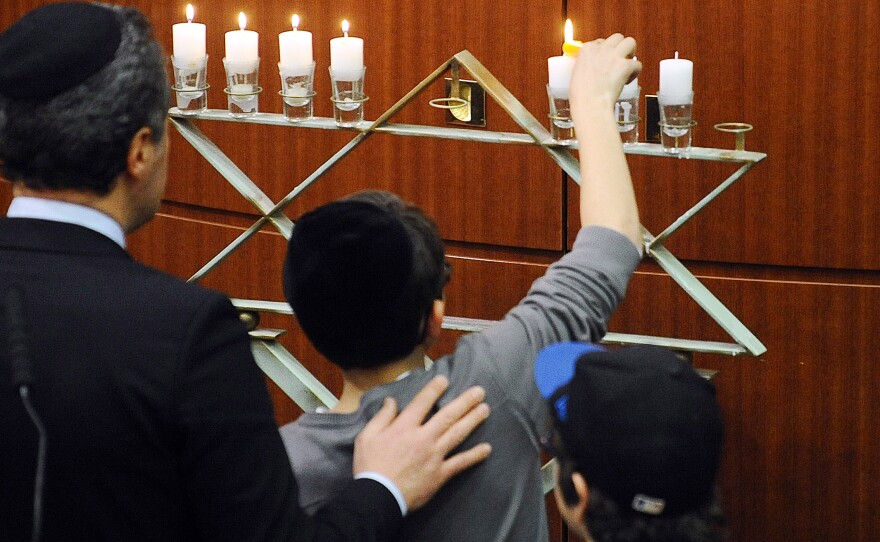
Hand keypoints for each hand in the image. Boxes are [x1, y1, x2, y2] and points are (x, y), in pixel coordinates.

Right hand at [353, 376, 491, 510]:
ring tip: (485, 409)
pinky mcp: (440, 474)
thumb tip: (391, 400)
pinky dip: (475, 455)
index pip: (422, 402)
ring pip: (458, 434)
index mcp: (404, 427)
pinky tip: (487, 448)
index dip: (434, 389)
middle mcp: (423, 438)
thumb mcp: (367, 436)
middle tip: (480, 391)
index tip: (445, 379)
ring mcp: (434, 456)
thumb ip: (382, 416)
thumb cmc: (370, 466)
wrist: (377, 497)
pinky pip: (461, 463)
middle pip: (448, 415)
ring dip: (473, 420)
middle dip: (465, 402)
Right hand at [570, 33, 640, 109]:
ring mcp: (614, 56)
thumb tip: (592, 70)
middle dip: (620, 46)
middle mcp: (601, 49)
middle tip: (620, 58)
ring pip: (630, 42)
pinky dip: (635, 72)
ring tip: (628, 63)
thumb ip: (585, 67)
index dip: (605, 51)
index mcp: (587, 49)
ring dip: (631, 52)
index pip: (600, 42)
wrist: (590, 104)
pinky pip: (637, 63)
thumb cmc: (581, 96)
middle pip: (617, 37)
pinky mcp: (625, 66)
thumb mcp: (576, 74)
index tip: (605, 60)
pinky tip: (629, 79)